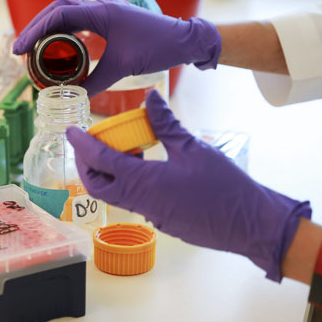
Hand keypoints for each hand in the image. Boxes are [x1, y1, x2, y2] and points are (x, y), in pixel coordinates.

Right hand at [12, 0, 221, 96]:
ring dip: (47, 29)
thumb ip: (96, 82)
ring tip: (32, 49)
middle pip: (57, 10)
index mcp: (102, 12)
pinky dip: (63, 32)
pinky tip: (57, 47)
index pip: (59, 16)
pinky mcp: (110, 19)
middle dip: (35, 29)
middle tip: (20, 50)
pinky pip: (79, 21)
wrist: (185, 40)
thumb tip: (73, 97)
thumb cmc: (158, 48)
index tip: (20, 49)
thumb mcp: (124, 67)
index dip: (35, 31)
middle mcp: (100, 6)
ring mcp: (105, 11)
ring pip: (66, 13)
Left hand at [66, 90, 310, 281]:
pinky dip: (131, 183)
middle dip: (87, 165)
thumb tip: (150, 97)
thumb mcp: (192, 148)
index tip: (70, 131)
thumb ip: (166, 123)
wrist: (250, 225)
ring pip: (117, 196)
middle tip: (89, 144)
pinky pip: (137, 203)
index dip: (82, 145)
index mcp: (143, 183)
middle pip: (98, 186)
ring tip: (125, 149)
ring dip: (112, 174)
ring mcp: (152, 217)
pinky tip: (149, 167)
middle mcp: (141, 204)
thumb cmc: (225, 186)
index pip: (100, 161)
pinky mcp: (165, 223)